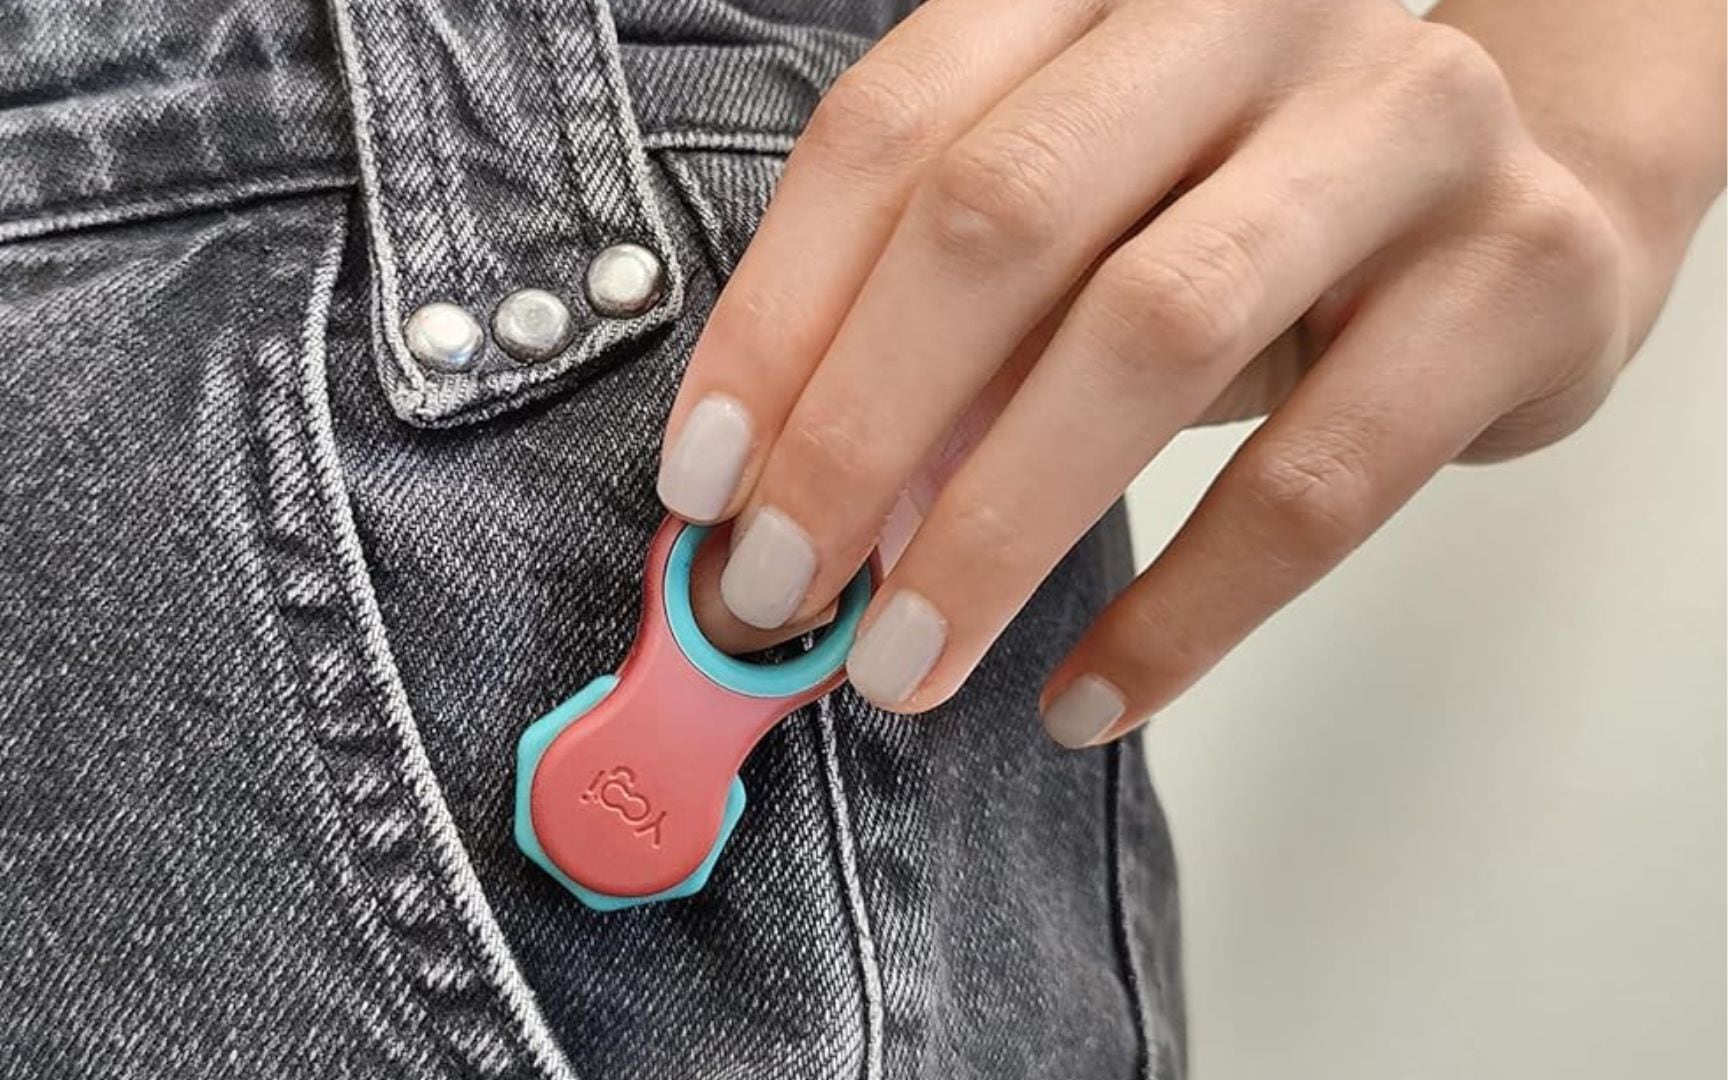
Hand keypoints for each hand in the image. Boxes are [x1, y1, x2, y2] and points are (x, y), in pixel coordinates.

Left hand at [656, 0, 1722, 745]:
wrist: (1546, 185)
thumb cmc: (1262, 212)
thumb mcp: (1099, 227)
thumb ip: (966, 327)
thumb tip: (819, 499)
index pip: (891, 131)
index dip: (777, 315)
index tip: (703, 480)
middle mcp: (1249, 21)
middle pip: (1002, 215)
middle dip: (859, 426)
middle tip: (774, 589)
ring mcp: (1402, 131)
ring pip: (1153, 334)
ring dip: (995, 528)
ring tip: (904, 663)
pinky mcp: (1518, 275)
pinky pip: (1317, 477)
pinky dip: (1183, 610)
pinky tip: (1086, 697)